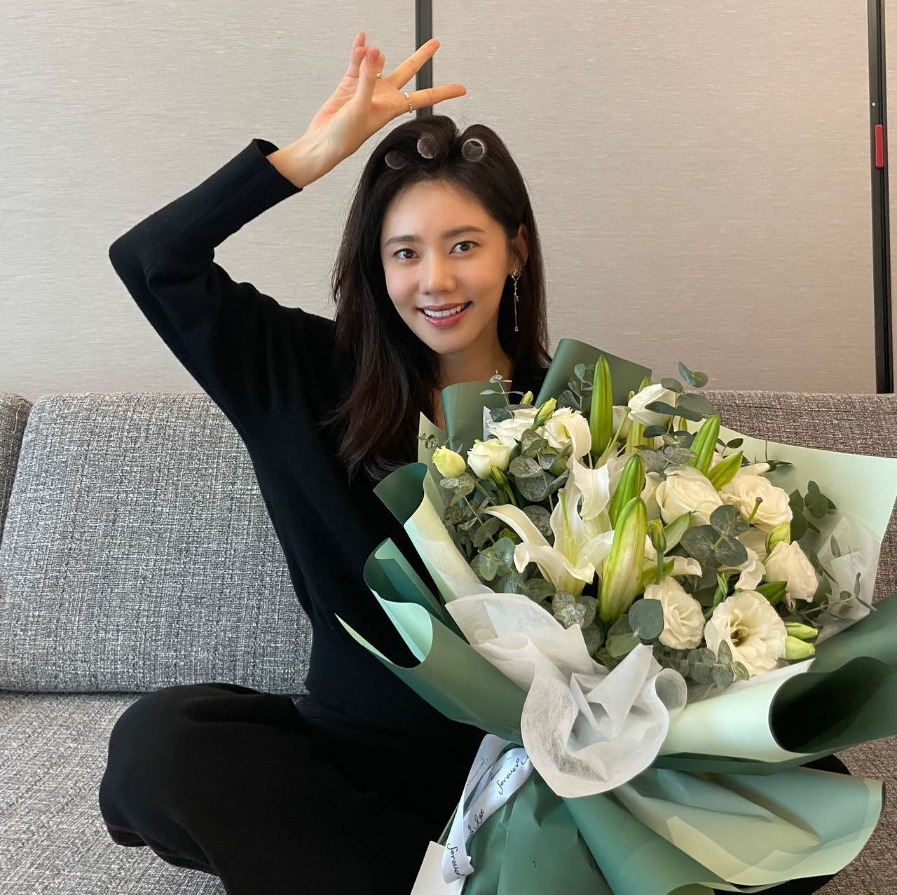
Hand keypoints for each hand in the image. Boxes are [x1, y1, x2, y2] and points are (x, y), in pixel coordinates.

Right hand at [302, 32, 467, 166]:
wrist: (323, 142)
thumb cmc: (345, 137)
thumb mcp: (360, 108)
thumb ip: (368, 79)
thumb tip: (375, 52)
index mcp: (393, 107)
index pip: (425, 97)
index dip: (444, 92)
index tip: (462, 89)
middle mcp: (383, 96)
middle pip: (408, 71)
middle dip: (421, 57)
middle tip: (435, 43)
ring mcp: (367, 88)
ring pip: (378, 62)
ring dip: (373, 55)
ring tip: (366, 52)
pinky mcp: (350, 83)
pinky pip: (358, 61)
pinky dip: (359, 50)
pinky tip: (361, 40)